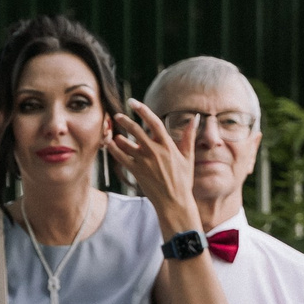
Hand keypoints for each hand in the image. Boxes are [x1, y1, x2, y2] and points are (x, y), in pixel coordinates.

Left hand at [105, 99, 197, 227]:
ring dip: (118, 136)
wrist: (174, 201)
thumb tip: (195, 118)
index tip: (133, 102)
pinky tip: (109, 143)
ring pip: (126, 144)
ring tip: (113, 132)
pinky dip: (113, 149)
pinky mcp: (136, 171)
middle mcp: (155, 151)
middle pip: (136, 130)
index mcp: (168, 145)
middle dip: (125, 121)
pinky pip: (121, 158)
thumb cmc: (183, 180)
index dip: (142, 110)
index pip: (154, 122)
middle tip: (117, 115)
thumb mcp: (188, 157)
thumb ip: (189, 136)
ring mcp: (144, 162)